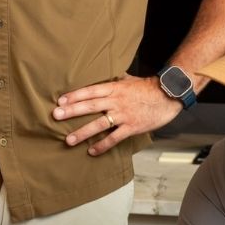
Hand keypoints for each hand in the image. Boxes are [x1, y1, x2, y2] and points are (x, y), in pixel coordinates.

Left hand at [53, 74, 180, 154]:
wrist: (168, 96)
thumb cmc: (148, 88)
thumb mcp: (130, 79)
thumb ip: (116, 79)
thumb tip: (105, 74)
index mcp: (115, 88)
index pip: (90, 91)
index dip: (75, 96)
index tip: (60, 101)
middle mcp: (117, 101)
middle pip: (90, 106)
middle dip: (72, 111)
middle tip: (56, 116)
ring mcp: (124, 115)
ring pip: (99, 124)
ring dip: (82, 132)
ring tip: (68, 139)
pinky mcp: (132, 127)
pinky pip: (114, 138)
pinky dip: (102, 145)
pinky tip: (92, 151)